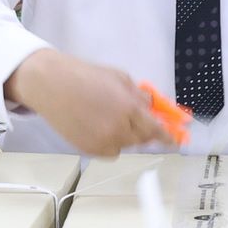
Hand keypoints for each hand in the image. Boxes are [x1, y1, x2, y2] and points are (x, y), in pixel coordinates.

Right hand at [10, 49, 170, 155]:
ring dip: (126, 135)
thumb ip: (138, 95)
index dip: (167, 136)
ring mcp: (103, 142)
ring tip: (111, 117)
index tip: (175, 140)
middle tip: (139, 120)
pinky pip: (110, 150)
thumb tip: (150, 106)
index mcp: (129, 108)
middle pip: (142, 140)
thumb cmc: (85, 76)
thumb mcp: (119, 77)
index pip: (155, 129)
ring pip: (125, 145)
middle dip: (145, 132)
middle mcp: (118, 129)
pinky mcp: (89, 149)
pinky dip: (111, 142)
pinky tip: (99, 126)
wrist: (52, 86)